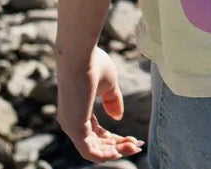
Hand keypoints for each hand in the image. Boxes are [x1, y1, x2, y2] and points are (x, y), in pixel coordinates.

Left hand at [56, 46, 144, 162]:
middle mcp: (72, 122)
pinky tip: (121, 151)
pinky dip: (106, 155)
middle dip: (119, 147)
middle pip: (98, 144)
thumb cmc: (93, 63)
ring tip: (135, 147)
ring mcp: (72, 126)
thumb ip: (112, 100)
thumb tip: (117, 118)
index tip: (134, 139)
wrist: (81, 54)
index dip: (116, 139)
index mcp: (79, 111)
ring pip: (95, 150)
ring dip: (116, 151)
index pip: (97, 133)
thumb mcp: (108, 84)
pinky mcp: (74, 128)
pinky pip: (90, 152)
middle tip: (138, 145)